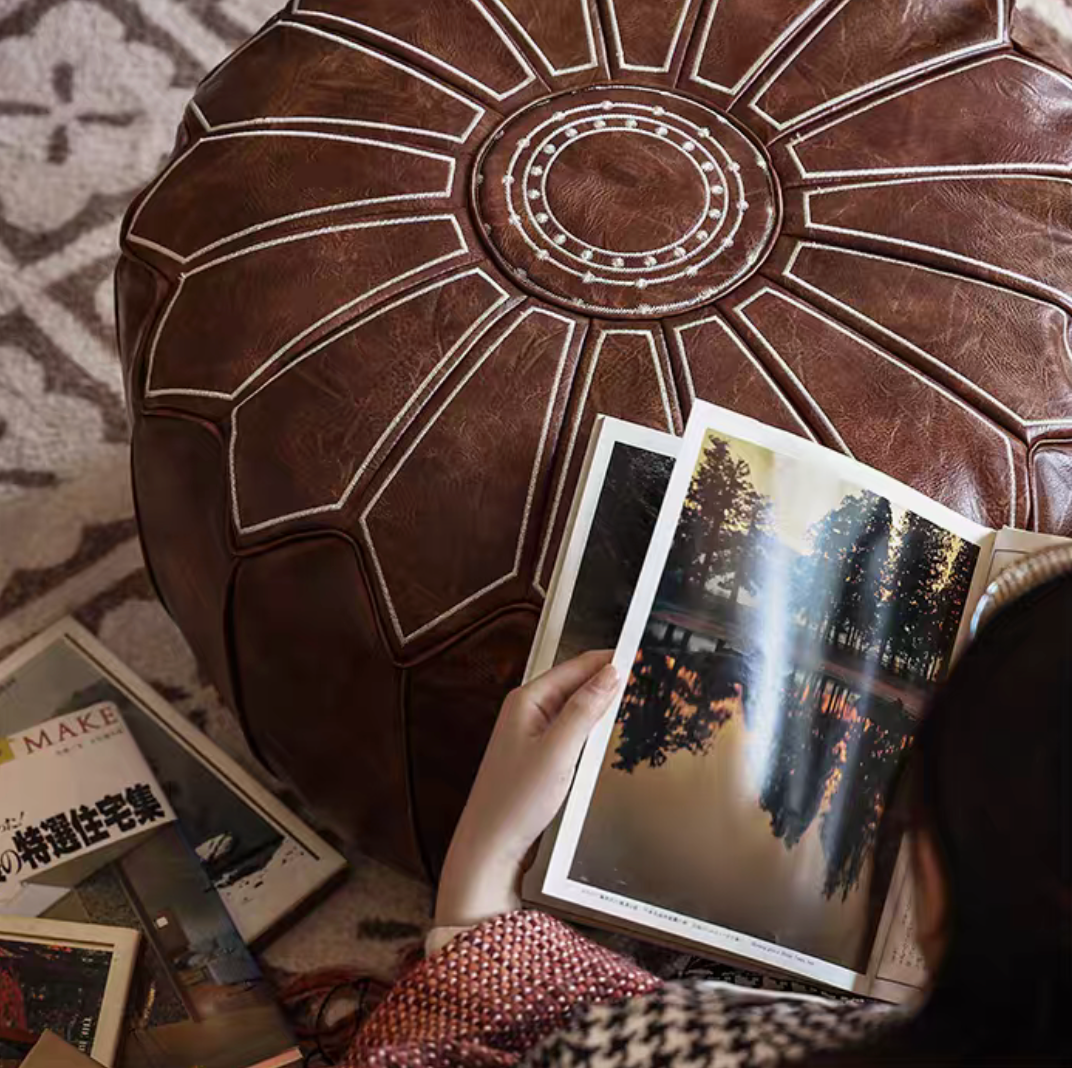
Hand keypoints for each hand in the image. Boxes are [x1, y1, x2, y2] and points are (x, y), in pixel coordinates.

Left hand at [434, 651, 619, 928]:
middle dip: (608, 680)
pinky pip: (571, 730)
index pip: (576, 666)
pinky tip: (608, 734)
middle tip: (647, 677)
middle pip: (576, 683)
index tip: (642, 654)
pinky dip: (591, 728)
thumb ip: (584, 710)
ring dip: (602, 704)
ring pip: (575, 708)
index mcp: (527, 700)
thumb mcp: (557, 752)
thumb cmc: (514, 801)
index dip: (610, 659)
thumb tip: (611, 673)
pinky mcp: (539, 755)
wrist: (490, 846)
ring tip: (636, 699)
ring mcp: (532, 733)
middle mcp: (527, 710)